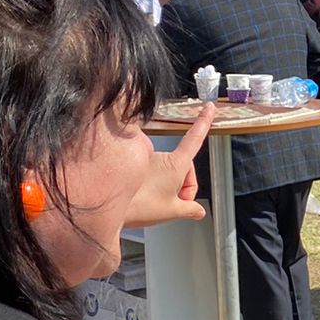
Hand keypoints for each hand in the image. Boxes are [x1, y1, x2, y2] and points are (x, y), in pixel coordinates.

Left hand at [123, 105, 213, 226]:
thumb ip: (189, 209)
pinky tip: (149, 199)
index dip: (204, 122)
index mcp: (175, 165)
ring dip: (170, 187)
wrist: (110, 209)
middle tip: (179, 203)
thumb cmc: (138, 206)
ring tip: (160, 204)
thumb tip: (199, 211)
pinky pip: (154, 173)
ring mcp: (148, 161)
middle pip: (184, 168)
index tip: (209, 108)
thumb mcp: (172, 211)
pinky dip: (156, 185)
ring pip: (168, 172)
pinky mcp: (137, 167)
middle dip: (185, 186)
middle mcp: (161, 158)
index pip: (195, 139)